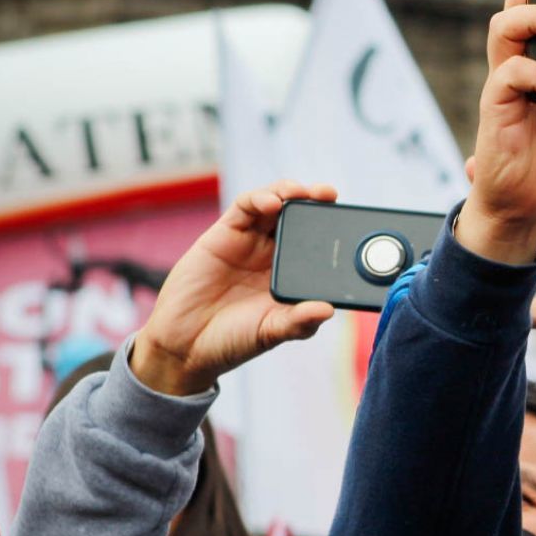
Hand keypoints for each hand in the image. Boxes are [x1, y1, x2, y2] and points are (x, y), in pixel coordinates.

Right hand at [129, 182, 337, 396]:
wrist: (185, 344)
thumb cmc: (233, 339)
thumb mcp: (272, 332)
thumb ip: (299, 322)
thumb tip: (328, 309)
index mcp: (293, 274)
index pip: (319, 243)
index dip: (334, 229)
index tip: (351, 224)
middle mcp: (274, 254)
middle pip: (300, 216)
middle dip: (316, 201)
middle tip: (329, 195)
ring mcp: (250, 241)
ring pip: (275, 204)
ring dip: (290, 192)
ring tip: (302, 193)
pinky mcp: (224, 233)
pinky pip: (245, 207)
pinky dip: (260, 198)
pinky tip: (272, 203)